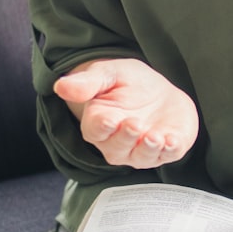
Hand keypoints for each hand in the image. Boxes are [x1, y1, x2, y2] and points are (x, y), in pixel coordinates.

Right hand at [53, 59, 198, 168]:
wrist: (160, 92)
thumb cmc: (129, 83)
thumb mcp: (109, 74)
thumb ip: (87, 82)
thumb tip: (60, 86)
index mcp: (99, 123)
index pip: (95, 131)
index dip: (102, 127)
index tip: (109, 120)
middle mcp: (117, 143)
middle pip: (117, 148)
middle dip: (126, 137)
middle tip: (134, 123)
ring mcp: (141, 150)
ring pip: (141, 157)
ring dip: (147, 149)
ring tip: (154, 136)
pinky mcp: (166, 151)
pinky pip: (167, 156)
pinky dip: (170, 151)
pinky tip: (171, 141)